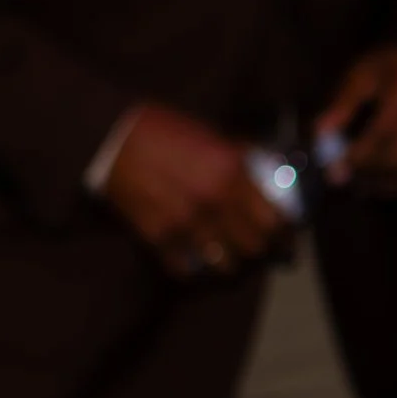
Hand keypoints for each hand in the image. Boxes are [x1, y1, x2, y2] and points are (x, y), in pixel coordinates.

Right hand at [98, 103, 286, 276]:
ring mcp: (186, 220)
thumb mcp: (210, 134)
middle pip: (254, 247)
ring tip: (224, 256)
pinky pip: (186, 268)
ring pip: (224, 264)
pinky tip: (191, 257)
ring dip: (227, 262)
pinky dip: (191, 267)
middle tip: (254, 247)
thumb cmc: (161, 129)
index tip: (285, 238)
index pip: (275, 219)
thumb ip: (240, 157)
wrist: (110, 136)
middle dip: (257, 249)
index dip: (284, 233)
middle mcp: (214, 199)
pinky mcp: (158, 235)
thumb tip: (269, 171)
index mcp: (231, 171)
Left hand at [313, 45, 396, 194]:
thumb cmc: (396, 64)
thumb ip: (342, 101)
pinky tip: (380, 183)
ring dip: (382, 183)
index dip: (359, 154)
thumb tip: (320, 135)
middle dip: (368, 172)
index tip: (335, 167)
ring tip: (359, 183)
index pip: (384, 130)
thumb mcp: (364, 71)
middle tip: (343, 179)